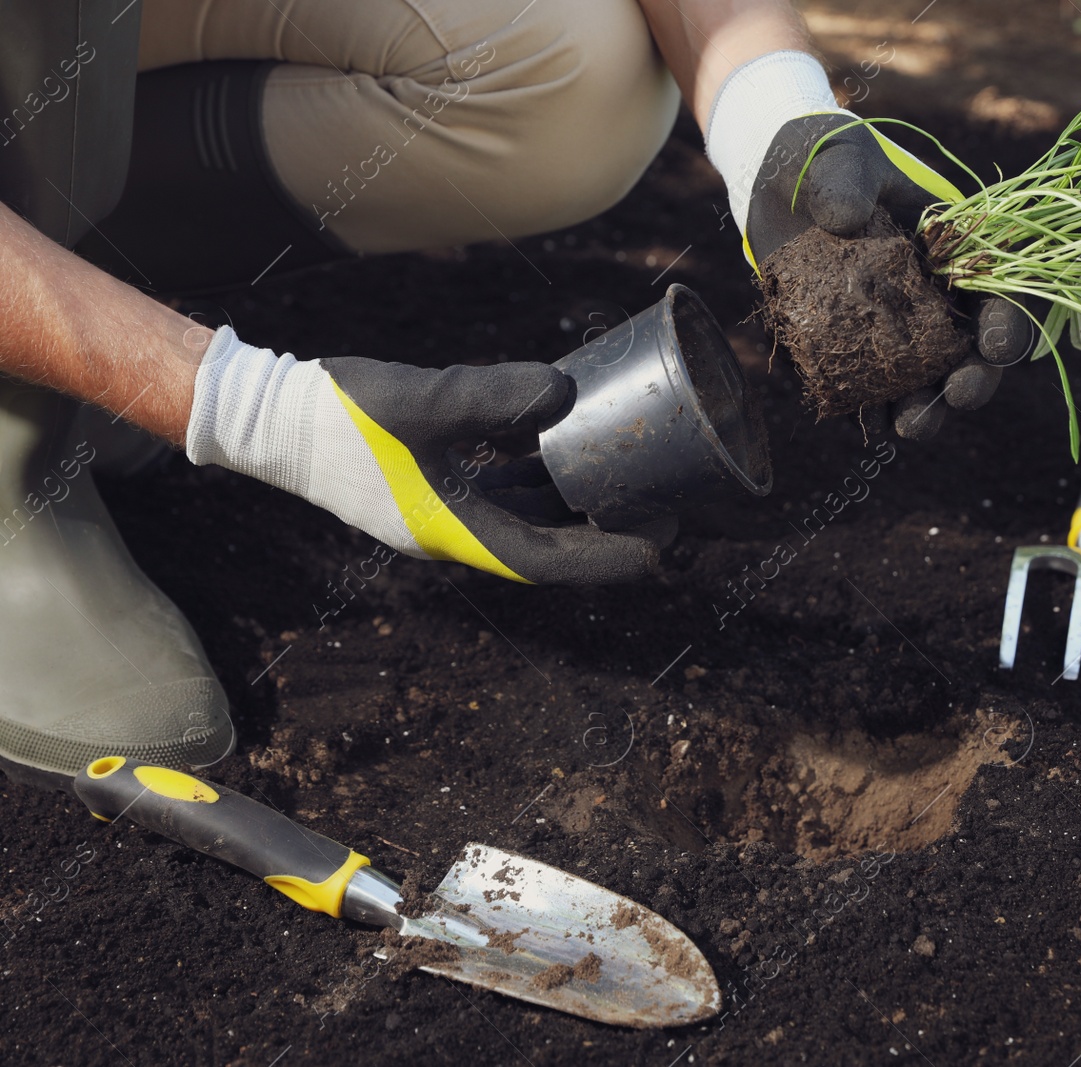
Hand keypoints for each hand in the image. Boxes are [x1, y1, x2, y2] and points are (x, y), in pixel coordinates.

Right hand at [185, 328, 672, 583]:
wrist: (268, 417)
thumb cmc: (338, 413)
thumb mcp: (424, 399)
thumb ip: (495, 397)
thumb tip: (568, 392)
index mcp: (455, 531)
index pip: (549, 560)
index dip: (609, 556)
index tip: (661, 544)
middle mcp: (454, 533)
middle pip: (546, 544)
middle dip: (604, 531)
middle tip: (663, 508)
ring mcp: (441, 513)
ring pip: (525, 518)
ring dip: (573, 505)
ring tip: (626, 478)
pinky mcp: (429, 489)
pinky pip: (500, 493)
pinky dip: (537, 479)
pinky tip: (561, 448)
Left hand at [745, 112, 1037, 439]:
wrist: (775, 184)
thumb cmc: (825, 161)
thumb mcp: (838, 158)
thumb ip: (845, 181)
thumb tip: (842, 219)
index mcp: (955, 246)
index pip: (999, 289)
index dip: (1006, 320)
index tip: (995, 344)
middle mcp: (935, 294)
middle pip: (970, 349)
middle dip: (973, 379)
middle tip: (960, 396)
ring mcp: (895, 325)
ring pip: (924, 379)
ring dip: (924, 408)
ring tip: (908, 427)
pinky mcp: (853, 344)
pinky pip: (870, 386)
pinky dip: (871, 407)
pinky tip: (866, 423)